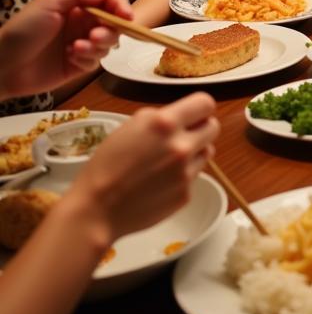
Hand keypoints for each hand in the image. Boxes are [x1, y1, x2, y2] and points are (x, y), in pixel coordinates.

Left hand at [0, 0, 132, 99]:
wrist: (3, 65)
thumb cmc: (23, 30)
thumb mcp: (49, 3)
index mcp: (77, 8)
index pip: (109, 3)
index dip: (121, 7)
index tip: (126, 16)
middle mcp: (82, 25)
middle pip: (114, 24)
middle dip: (110, 30)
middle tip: (95, 36)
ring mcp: (82, 45)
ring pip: (108, 44)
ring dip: (97, 45)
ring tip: (76, 48)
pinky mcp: (78, 66)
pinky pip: (96, 61)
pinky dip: (87, 58)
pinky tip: (70, 56)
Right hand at [65, 93, 218, 243]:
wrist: (96, 210)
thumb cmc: (106, 166)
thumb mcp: (130, 127)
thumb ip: (160, 118)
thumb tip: (181, 117)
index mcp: (165, 124)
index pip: (205, 103)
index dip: (199, 108)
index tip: (194, 113)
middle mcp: (181, 146)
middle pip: (213, 127)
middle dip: (200, 128)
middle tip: (184, 135)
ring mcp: (186, 172)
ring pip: (207, 151)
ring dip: (195, 151)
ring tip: (170, 159)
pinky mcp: (186, 194)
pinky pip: (195, 175)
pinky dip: (183, 175)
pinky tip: (162, 180)